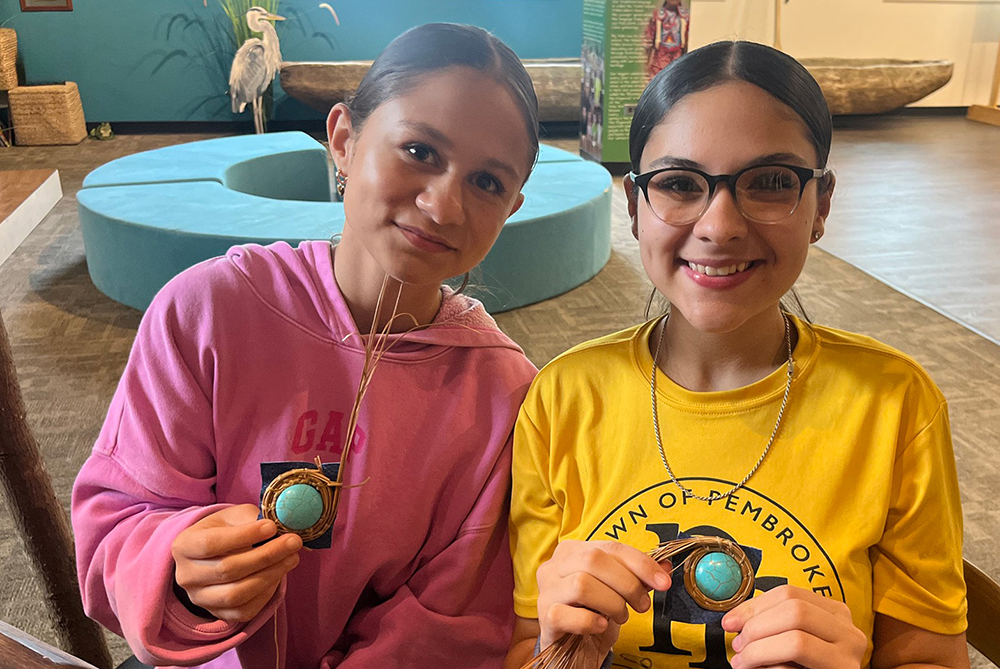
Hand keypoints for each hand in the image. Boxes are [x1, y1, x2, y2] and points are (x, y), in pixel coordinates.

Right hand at [171, 504, 301, 622]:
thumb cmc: (227, 529)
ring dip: (270, 575)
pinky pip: (245, 610)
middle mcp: (186, 576)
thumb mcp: (234, 516)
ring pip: (237, 594)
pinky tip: (280, 574)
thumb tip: (280, 525)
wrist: (218, 552)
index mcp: (184, 546)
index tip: (272, 527)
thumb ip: (251, 519)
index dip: (243, 536)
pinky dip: (267, 593)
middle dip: (266, 555)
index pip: (211, 544)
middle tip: (293, 542)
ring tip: (292, 557)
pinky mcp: (218, 613)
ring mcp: (200, 599)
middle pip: (227, 570)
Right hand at [536, 540, 670, 664]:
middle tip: (642, 605)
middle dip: (627, 583)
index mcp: (572, 551)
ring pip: (581, 584)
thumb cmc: (594, 614)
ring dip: (612, 603)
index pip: (610, 547)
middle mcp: (554, 566)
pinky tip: (601, 626)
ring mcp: (546, 591)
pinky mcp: (544, 617)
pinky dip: (591, 621)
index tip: (663, 582)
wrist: (574, 649)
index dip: (640, 563)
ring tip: (620, 616)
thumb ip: (637, 578)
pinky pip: (567, 614)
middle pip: (594, 560)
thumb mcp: (618, 593)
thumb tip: (664, 567)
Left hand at [722, 585, 866, 668]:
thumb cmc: (805, 665)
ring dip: (759, 651)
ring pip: (796, 641)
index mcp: (835, 613)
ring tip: (743, 662)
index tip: (730, 622)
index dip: (753, 606)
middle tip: (738, 646)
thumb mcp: (797, 636)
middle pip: (795, 611)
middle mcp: (849, 633)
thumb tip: (735, 620)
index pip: (789, 594)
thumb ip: (776, 622)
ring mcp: (848, 660)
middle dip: (757, 627)